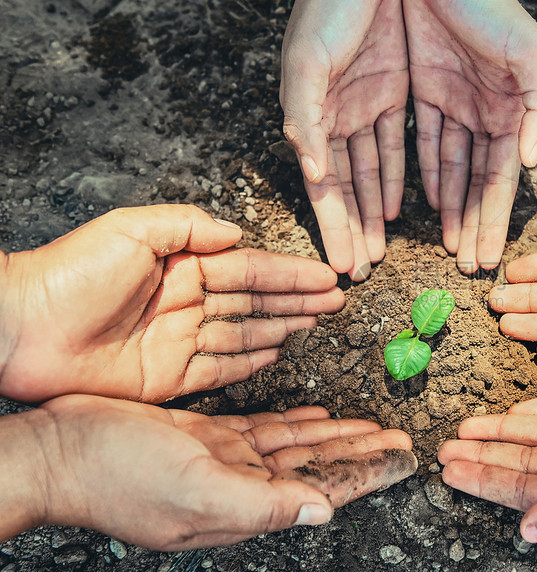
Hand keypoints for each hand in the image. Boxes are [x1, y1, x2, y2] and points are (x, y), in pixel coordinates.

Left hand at [0, 205, 344, 402]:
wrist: (19, 330)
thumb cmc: (68, 274)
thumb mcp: (131, 230)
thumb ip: (188, 227)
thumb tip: (236, 233)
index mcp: (181, 265)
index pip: (249, 268)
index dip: (289, 273)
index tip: (325, 276)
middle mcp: (186, 302)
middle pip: (255, 301)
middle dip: (297, 300)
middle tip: (335, 301)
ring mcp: (179, 341)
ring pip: (244, 334)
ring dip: (282, 327)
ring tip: (317, 322)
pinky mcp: (167, 377)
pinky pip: (220, 370)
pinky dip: (250, 363)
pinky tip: (277, 353)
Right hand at [19, 395, 415, 549]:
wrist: (61, 450)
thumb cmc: (118, 475)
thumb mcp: (196, 491)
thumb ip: (264, 505)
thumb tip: (323, 513)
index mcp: (245, 505)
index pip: (324, 489)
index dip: (366, 474)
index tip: (403, 461)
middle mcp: (241, 486)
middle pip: (319, 468)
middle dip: (362, 454)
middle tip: (401, 439)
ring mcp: (225, 461)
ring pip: (298, 447)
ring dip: (337, 436)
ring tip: (374, 426)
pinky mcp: (208, 437)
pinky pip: (265, 430)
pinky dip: (296, 423)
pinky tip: (319, 417)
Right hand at [280, 0, 408, 280]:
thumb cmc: (328, 9)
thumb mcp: (308, 63)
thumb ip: (304, 120)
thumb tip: (311, 173)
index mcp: (313, 116)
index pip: (324, 187)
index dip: (333, 228)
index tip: (340, 267)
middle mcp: (337, 117)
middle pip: (347, 188)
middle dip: (353, 230)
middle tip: (360, 272)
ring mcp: (366, 105)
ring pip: (372, 172)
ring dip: (375, 211)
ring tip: (379, 250)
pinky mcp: (394, 89)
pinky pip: (397, 144)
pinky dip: (397, 175)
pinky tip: (398, 206)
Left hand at [403, 0, 536, 272]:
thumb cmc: (489, 4)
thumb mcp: (529, 53)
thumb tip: (531, 161)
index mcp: (512, 111)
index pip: (501, 179)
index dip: (494, 219)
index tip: (488, 258)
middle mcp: (486, 114)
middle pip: (477, 182)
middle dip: (473, 223)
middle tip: (466, 265)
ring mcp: (455, 104)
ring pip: (450, 168)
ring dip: (450, 206)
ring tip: (447, 244)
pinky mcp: (425, 90)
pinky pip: (424, 142)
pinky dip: (425, 172)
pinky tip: (425, 202)